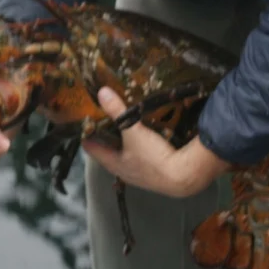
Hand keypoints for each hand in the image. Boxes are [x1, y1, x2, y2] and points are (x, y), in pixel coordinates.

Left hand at [81, 87, 229, 196]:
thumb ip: (117, 112)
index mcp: (113, 163)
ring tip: (123, 126)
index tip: (84, 121)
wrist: (184, 176)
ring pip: (125, 155)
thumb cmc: (153, 157)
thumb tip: (102, 92)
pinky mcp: (154, 173)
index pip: (91, 148)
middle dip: (105, 137)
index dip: (86, 134)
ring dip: (123, 143)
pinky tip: (145, 138)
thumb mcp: (133, 131)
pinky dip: (139, 147)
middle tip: (103, 119)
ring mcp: (139, 174)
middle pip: (107, 152)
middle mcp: (123, 171)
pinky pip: (141, 157)